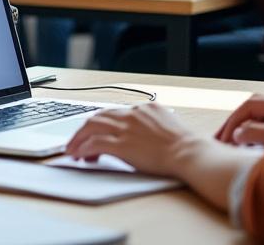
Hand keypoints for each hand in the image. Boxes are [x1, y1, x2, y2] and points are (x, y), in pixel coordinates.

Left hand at [64, 103, 200, 177]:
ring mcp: (126, 129)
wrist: (191, 154)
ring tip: (71, 151)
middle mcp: (132, 114)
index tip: (94, 133)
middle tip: (75, 142)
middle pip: (98, 117)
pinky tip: (79, 156)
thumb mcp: (169, 126)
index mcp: (144, 108)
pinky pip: (95, 144)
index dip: (101, 124)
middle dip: (83, 130)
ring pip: (91, 127)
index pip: (114, 112)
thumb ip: (153, 125)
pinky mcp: (123, 144)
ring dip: (78, 139)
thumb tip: (144, 134)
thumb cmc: (186, 146)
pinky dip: (83, 149)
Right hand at [214, 95, 263, 145]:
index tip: (225, 140)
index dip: (234, 121)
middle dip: (235, 125)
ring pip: (262, 120)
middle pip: (253, 110)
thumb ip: (259, 133)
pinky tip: (251, 149)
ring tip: (232, 147)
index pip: (250, 105)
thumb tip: (237, 133)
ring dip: (245, 132)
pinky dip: (258, 137)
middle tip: (219, 141)